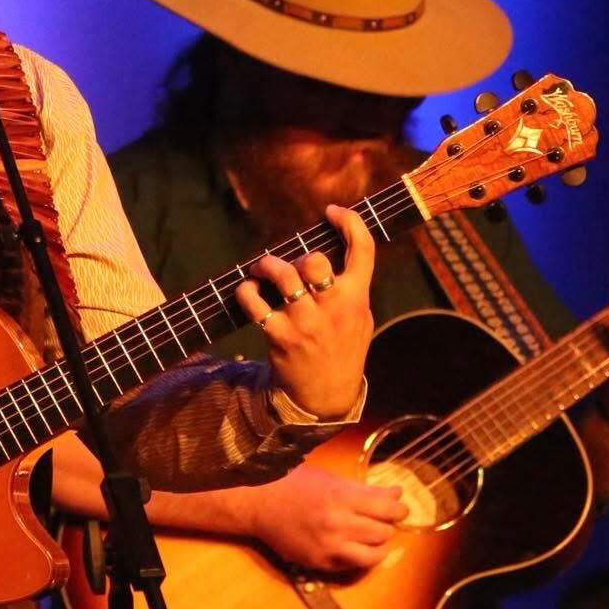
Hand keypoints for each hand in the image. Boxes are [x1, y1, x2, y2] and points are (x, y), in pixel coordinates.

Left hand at [235, 205, 374, 418]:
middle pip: (315, 261)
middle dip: (299, 256)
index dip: (349, 222)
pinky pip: (254, 303)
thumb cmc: (343, 348)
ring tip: (262, 269)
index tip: (332, 212)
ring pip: (283, 276)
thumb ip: (351, 285)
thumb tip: (332, 246)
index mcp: (357, 298)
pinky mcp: (279, 336)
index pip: (363, 249)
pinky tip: (248, 291)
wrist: (326, 396)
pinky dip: (246, 291)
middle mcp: (333, 308)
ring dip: (268, 265)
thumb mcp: (360, 317)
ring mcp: (305, 322)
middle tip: (290, 265)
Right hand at [239, 466, 408, 572]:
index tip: (399, 509)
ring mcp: (329, 547)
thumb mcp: (331, 479)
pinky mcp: (321, 563)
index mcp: (342, 498)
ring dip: (379, 546)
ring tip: (374, 538)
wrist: (259, 504)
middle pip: (384, 532)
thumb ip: (364, 489)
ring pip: (374, 555)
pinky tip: (356, 547)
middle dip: (389, 526)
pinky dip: (361, 557)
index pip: (388, 509)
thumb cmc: (295, 485)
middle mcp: (338, 524)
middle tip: (384, 521)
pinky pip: (353, 566)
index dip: (399, 510)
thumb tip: (397, 493)